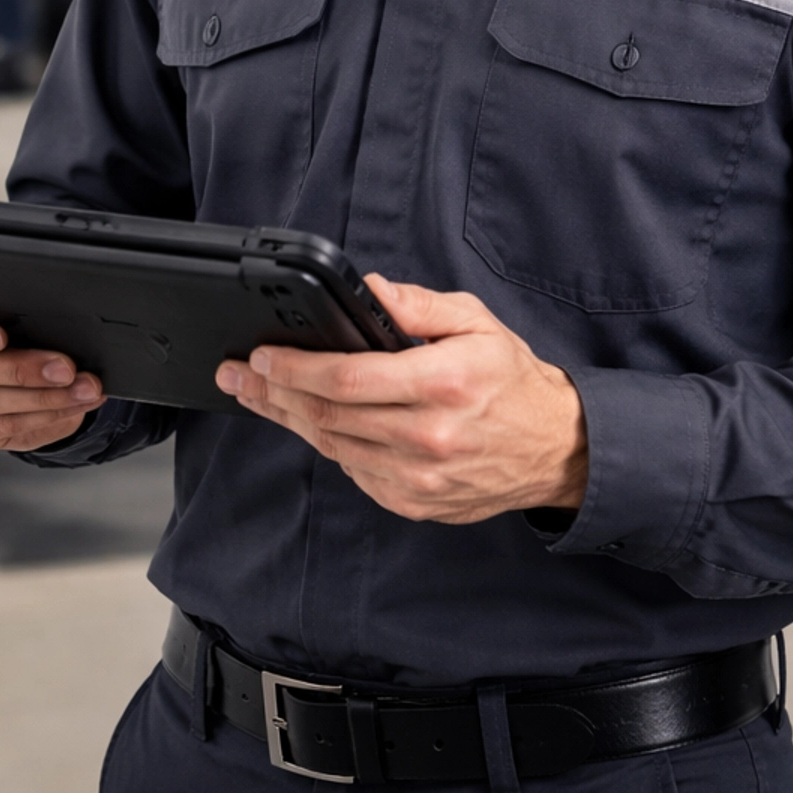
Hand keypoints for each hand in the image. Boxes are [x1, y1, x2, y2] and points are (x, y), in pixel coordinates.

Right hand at [0, 286, 103, 451]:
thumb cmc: (4, 308)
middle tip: (67, 368)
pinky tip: (73, 406)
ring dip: (43, 400)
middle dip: (21, 371)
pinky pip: (1, 431)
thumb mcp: (1, 295)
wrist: (8, 342)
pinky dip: (45, 418)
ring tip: (84, 389)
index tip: (0, 336)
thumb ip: (10, 297)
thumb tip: (58, 310)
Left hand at [215, 276, 586, 523]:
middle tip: (238, 377)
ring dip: (289, 420)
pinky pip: (354, 471)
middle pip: (327, 415)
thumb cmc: (512, 380)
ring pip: (333, 446)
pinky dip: (328, 444)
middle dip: (273, 393)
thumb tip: (368, 291)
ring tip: (258, 397)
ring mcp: (418, 476)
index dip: (294, 368)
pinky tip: (309, 422)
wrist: (554, 449)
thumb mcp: (475, 322)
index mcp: (441, 383)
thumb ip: (418, 305)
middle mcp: (427, 435)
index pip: (347, 378)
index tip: (261, 356)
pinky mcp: (413, 501)